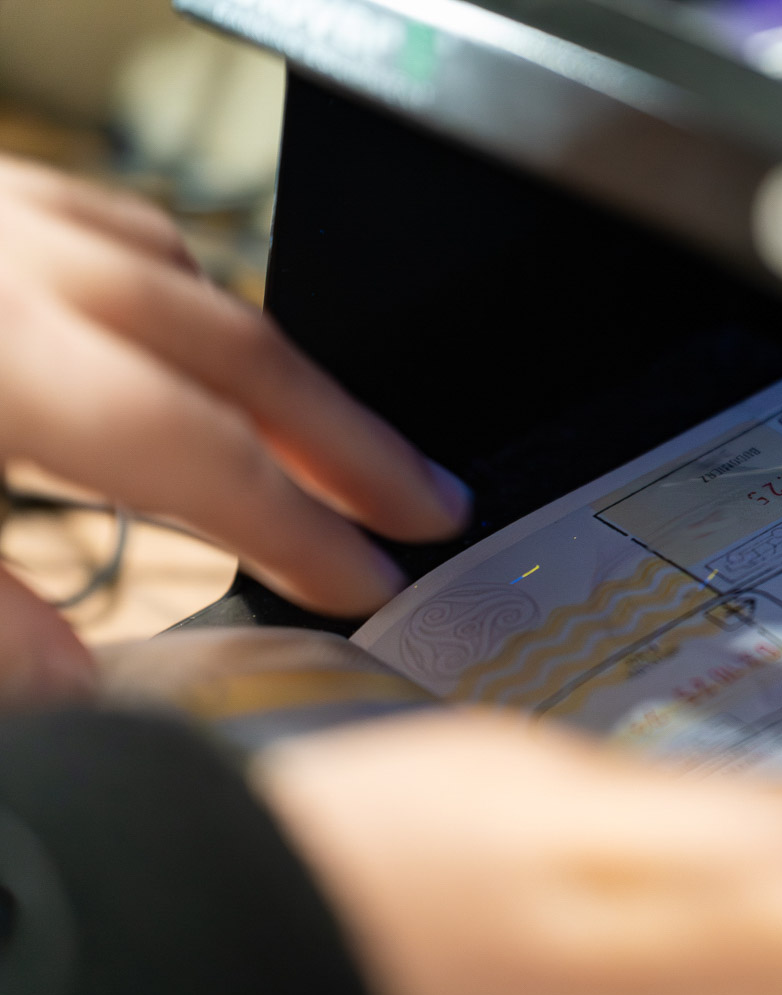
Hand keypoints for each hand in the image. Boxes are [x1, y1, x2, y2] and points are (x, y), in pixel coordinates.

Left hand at [0, 156, 470, 698]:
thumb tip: (79, 685)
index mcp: (10, 354)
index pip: (202, 456)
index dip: (303, 529)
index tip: (371, 581)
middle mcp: (30, 266)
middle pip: (242, 352)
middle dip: (353, 437)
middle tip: (433, 501)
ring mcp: (14, 216)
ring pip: (200, 285)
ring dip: (285, 372)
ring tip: (343, 441)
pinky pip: (134, 234)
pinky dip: (201, 300)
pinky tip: (212, 338)